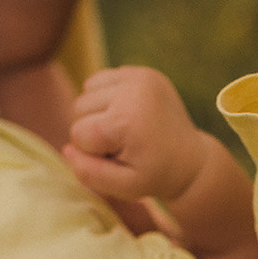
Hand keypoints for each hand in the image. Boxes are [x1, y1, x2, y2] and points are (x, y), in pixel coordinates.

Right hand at [63, 66, 210, 205]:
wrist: (190, 160)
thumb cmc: (155, 176)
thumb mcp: (124, 187)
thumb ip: (90, 173)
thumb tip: (67, 149)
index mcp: (126, 120)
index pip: (78, 134)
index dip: (93, 152)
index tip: (121, 159)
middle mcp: (132, 90)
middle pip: (78, 110)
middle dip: (94, 132)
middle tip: (124, 146)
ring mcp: (138, 76)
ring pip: (86, 93)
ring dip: (97, 114)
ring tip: (124, 131)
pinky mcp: (141, 71)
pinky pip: (100, 80)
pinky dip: (105, 99)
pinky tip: (126, 114)